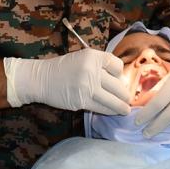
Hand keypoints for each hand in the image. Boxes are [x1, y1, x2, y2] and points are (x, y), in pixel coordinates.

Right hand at [3, 48, 130, 114]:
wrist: (42, 79)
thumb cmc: (64, 68)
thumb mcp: (82, 58)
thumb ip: (100, 66)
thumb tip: (120, 81)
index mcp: (93, 56)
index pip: (117, 66)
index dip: (120, 74)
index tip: (119, 80)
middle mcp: (91, 70)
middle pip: (118, 85)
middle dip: (125, 94)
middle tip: (128, 98)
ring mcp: (87, 86)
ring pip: (113, 100)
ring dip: (122, 106)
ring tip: (126, 109)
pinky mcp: (82, 101)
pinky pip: (102, 108)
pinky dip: (110, 111)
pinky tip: (113, 112)